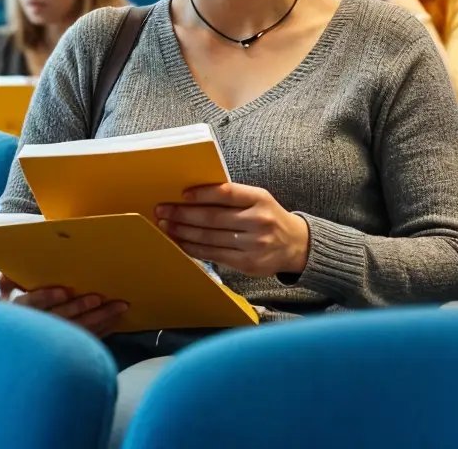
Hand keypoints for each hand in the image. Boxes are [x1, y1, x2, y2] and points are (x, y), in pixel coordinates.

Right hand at [0, 276, 126, 335]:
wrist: (16, 344)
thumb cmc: (14, 310)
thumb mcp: (6, 293)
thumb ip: (10, 280)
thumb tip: (11, 269)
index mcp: (17, 311)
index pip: (30, 304)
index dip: (46, 297)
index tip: (64, 291)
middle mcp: (34, 329)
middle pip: (59, 319)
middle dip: (80, 309)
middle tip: (99, 298)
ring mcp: (52, 342)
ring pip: (78, 332)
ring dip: (101, 319)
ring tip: (120, 307)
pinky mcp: (68, 350)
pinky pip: (87, 340)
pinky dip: (103, 330)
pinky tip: (116, 320)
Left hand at [157, 182, 309, 277]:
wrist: (296, 245)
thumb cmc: (269, 217)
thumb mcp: (259, 200)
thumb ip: (233, 197)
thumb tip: (193, 196)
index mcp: (260, 199)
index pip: (226, 193)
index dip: (202, 194)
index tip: (181, 194)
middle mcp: (258, 221)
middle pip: (213, 218)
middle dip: (183, 214)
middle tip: (162, 211)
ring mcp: (253, 244)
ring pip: (210, 238)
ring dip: (183, 232)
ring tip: (166, 226)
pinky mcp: (247, 264)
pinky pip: (213, 255)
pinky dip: (194, 249)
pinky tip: (180, 243)